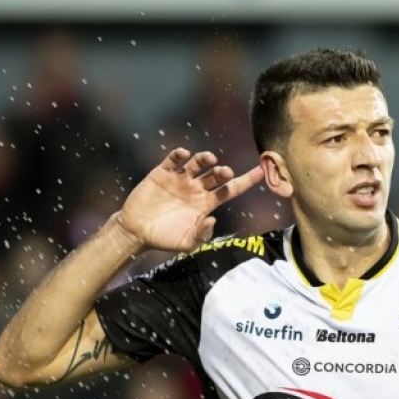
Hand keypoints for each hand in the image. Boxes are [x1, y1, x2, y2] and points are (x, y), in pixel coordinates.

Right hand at [115, 148, 264, 252]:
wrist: (137, 231)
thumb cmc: (164, 238)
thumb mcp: (186, 243)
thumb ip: (201, 235)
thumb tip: (213, 219)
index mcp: (206, 203)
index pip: (231, 190)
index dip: (247, 180)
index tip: (262, 171)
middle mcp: (196, 189)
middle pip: (216, 176)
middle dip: (222, 172)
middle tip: (225, 172)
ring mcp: (180, 179)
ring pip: (198, 164)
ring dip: (205, 159)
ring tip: (210, 159)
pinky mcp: (163, 173)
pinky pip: (174, 160)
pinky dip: (180, 155)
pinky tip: (184, 155)